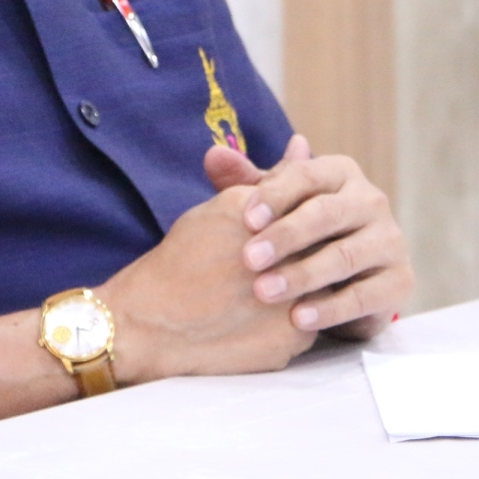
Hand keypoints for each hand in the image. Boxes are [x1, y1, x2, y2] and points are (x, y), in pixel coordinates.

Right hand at [96, 181, 316, 384]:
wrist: (152, 324)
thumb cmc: (182, 260)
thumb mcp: (223, 207)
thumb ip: (270, 180)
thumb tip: (303, 144)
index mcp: (264, 213)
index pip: (313, 202)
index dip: (299, 219)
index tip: (277, 234)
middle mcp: (285, 250)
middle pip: (323, 240)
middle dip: (307, 250)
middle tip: (279, 264)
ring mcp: (293, 294)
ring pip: (326, 281)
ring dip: (308, 283)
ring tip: (268, 291)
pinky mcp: (296, 334)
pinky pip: (316, 320)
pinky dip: (296, 318)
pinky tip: (264, 320)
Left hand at [228, 138, 413, 339]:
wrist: (340, 282)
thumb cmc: (297, 233)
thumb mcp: (271, 205)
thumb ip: (242, 182)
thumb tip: (213, 154)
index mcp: (340, 173)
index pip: (307, 174)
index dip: (275, 195)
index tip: (245, 220)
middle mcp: (371, 201)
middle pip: (327, 213)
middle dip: (286, 236)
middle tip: (249, 259)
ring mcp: (390, 241)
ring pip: (345, 256)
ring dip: (303, 275)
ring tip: (264, 292)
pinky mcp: (400, 281)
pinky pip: (365, 296)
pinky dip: (330, 308)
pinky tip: (298, 319)